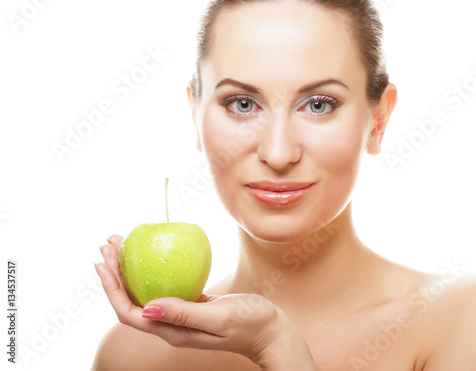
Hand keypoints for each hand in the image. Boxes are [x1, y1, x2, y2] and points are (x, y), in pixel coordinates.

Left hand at [95, 235, 316, 369]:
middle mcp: (171, 325)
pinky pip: (163, 287)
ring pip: (145, 292)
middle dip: (116, 273)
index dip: (112, 289)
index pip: (129, 312)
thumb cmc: (250, 324)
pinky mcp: (192, 306)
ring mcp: (181, 315)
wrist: (271, 332)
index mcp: (172, 331)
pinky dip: (152, 271)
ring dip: (130, 270)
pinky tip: (154, 257)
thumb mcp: (218, 317)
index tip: (103, 262)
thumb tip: (147, 307)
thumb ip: (184, 312)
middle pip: (132, 300)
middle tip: (110, 243)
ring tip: (123, 245)